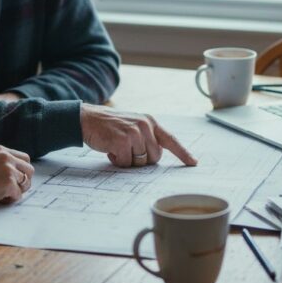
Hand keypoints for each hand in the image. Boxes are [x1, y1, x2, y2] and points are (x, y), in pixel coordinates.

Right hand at [0, 145, 33, 205]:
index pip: (24, 158)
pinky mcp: (9, 182)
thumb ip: (2, 163)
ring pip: (26, 182)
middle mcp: (7, 157)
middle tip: (14, 188)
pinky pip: (18, 194)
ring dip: (18, 190)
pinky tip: (0, 199)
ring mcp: (9, 169)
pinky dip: (10, 199)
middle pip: (29, 169)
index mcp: (1, 150)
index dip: (22, 170)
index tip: (16, 178)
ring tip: (5, 194)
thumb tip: (19, 174)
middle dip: (24, 181)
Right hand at [80, 104, 197, 167]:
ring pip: (140, 163)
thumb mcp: (133, 125)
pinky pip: (126, 163)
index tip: (194, 163)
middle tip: (127, 149)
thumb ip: (147, 136)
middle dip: (142, 160)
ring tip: (117, 147)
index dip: (183, 153)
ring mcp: (134, 133)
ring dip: (128, 160)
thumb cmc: (110, 126)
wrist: (87, 118)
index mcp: (150, 122)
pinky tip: (110, 149)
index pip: (171, 139)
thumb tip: (157, 156)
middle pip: (155, 158)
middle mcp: (145, 126)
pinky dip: (117, 161)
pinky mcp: (122, 141)